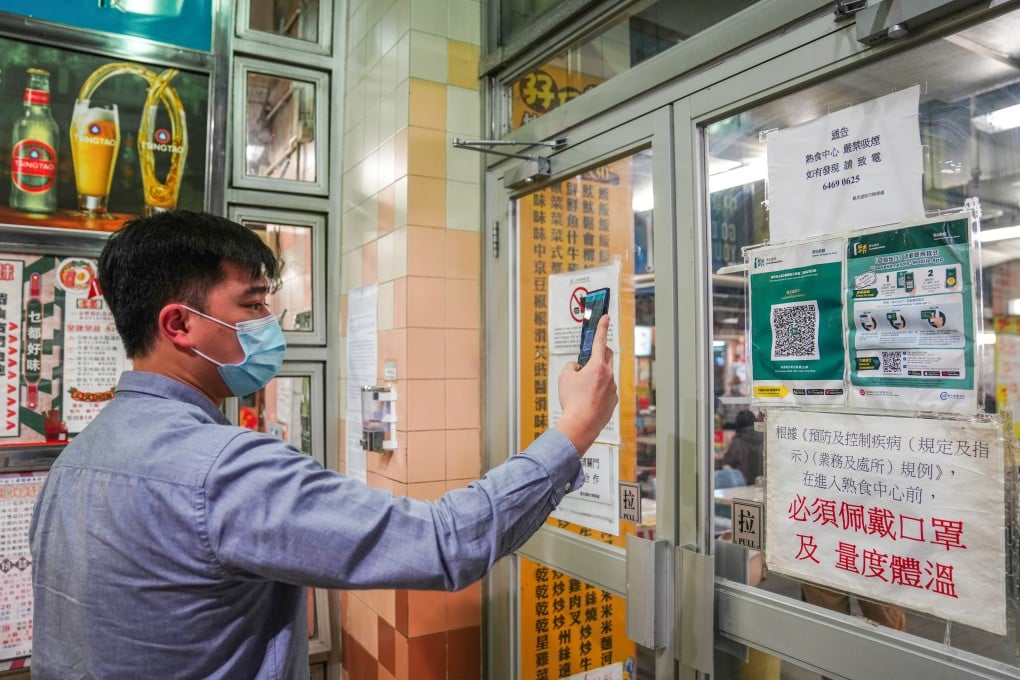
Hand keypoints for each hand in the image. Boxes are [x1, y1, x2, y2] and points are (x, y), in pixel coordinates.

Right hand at [555, 315, 617, 453]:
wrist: (581, 424)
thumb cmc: (572, 401)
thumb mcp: (564, 377)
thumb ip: (571, 366)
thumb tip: (577, 367)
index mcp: (597, 366)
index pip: (599, 341)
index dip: (602, 327)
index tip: (606, 317)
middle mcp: (608, 375)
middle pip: (607, 356)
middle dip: (600, 352)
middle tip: (590, 356)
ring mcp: (612, 388)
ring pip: (606, 374)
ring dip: (596, 375)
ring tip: (582, 389)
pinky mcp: (613, 400)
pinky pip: (606, 389)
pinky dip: (598, 390)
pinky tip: (588, 399)